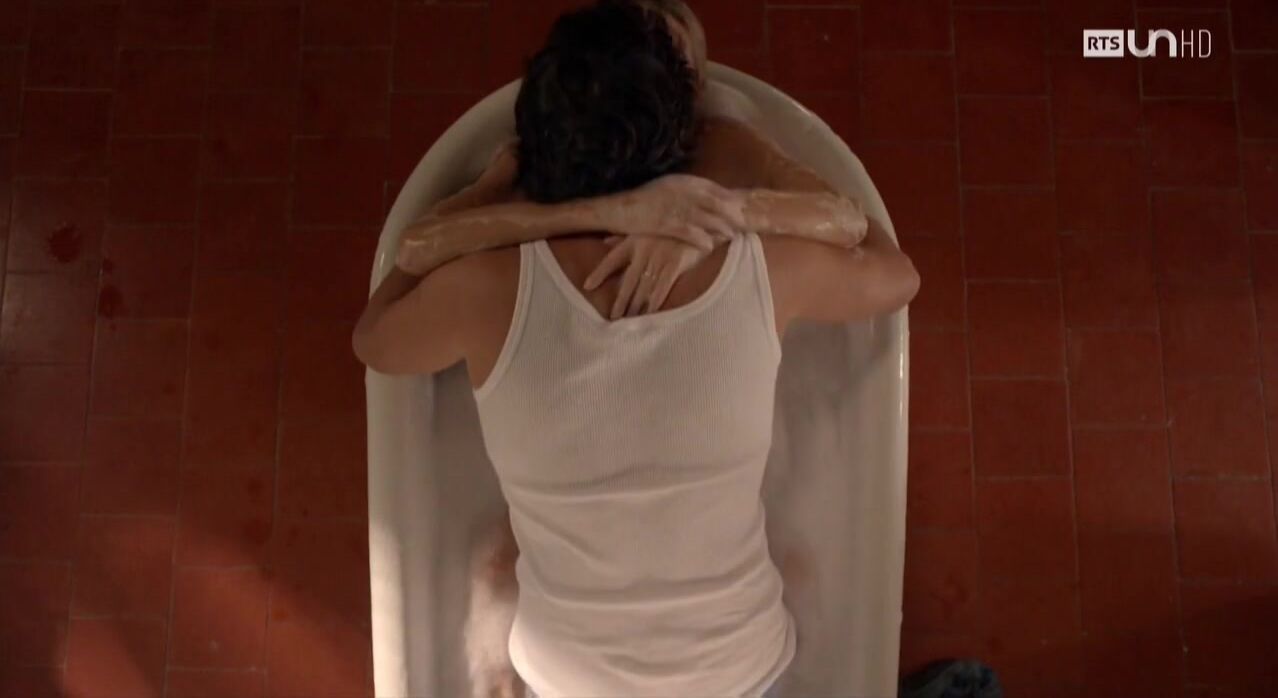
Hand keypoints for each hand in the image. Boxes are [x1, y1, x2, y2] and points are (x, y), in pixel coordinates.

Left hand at [584, 235, 713, 318]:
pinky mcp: (675, 265)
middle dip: (621, 302)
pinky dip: (654, 304)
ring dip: (636, 307)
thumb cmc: (672, 225)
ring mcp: (659, 258)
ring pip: (643, 288)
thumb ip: (625, 236)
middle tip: (614, 318)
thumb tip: (605, 241)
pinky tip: (649, 315)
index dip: (599, 273)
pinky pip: (661, 289)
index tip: (588, 286)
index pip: (611, 259)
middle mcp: (643, 251)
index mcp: (634, 241)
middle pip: (628, 282)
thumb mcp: (647, 226)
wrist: (701, 220)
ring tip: (630, 321)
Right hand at [596, 174, 745, 250]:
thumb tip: (705, 199)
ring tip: (732, 237)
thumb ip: (685, 192)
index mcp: (682, 182)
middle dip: (731, 215)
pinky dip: (702, 239)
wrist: (616, 209)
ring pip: (706, 218)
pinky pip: (690, 232)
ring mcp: (674, 207)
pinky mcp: (665, 223)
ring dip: (721, 228)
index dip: (730, 200)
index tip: (742, 209)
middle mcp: (681, 191)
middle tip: (744, 225)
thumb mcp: (666, 189)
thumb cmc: (642, 202)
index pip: (714, 190)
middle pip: (715, 203)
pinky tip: (710, 246)